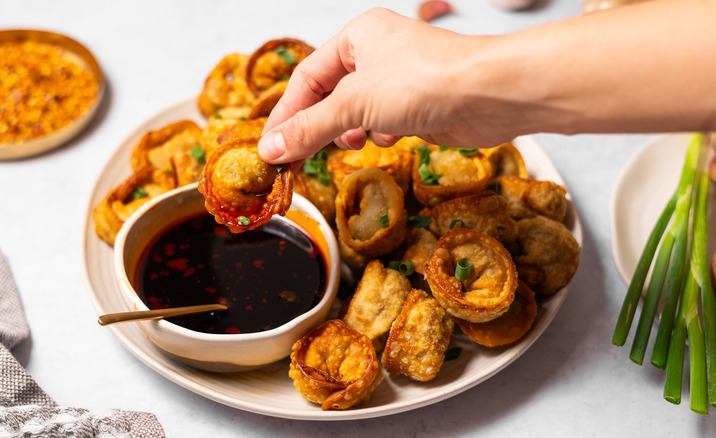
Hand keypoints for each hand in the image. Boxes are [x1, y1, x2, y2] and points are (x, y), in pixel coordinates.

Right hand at [257, 8, 518, 163]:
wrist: (491, 94)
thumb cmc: (427, 80)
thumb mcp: (355, 103)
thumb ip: (310, 127)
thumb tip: (272, 149)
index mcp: (357, 37)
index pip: (306, 78)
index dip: (286, 115)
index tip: (270, 147)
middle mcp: (376, 54)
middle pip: (329, 97)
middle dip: (316, 127)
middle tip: (295, 158)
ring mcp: (398, 80)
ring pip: (355, 113)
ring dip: (349, 132)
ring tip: (352, 142)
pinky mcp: (417, 105)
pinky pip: (381, 123)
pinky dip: (380, 134)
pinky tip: (389, 136)